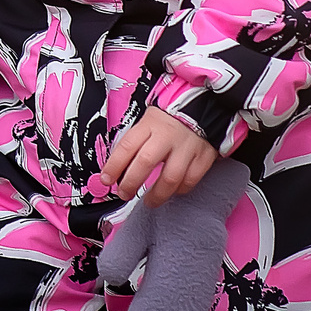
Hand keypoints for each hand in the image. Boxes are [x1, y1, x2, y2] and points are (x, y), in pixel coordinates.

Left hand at [94, 109, 218, 205]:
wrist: (202, 109)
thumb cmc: (168, 120)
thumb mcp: (147, 123)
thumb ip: (134, 143)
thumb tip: (115, 169)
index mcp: (149, 125)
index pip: (126, 146)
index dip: (114, 166)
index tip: (106, 180)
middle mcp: (168, 135)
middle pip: (145, 162)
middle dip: (131, 183)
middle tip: (124, 194)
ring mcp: (187, 147)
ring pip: (170, 177)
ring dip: (156, 194)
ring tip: (149, 201)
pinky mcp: (204, 157)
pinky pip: (190, 180)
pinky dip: (179, 190)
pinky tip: (172, 191)